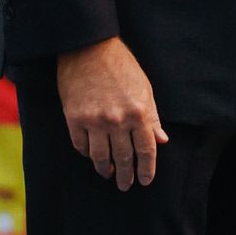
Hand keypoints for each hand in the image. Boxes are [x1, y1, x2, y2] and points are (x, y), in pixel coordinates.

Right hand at [56, 37, 167, 189]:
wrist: (88, 48)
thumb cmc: (121, 66)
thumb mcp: (144, 89)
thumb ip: (152, 117)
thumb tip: (161, 140)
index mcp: (139, 113)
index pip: (146, 150)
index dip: (147, 168)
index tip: (145, 180)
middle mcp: (118, 120)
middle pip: (124, 157)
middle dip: (126, 175)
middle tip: (126, 186)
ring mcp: (94, 121)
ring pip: (100, 156)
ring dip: (105, 169)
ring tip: (108, 174)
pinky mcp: (74, 118)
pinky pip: (80, 145)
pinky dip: (86, 154)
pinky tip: (91, 156)